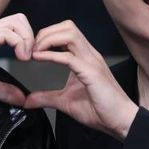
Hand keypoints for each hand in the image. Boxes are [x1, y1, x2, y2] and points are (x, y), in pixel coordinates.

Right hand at [0, 13, 32, 105]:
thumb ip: (5, 91)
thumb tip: (21, 99)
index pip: (16, 26)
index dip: (28, 39)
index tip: (29, 59)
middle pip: (19, 19)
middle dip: (31, 36)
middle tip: (30, 56)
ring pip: (16, 22)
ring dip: (27, 39)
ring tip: (25, 58)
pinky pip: (6, 33)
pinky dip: (19, 43)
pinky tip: (19, 58)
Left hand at [24, 20, 137, 140]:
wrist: (120, 122)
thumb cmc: (100, 110)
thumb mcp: (65, 102)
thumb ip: (47, 98)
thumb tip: (28, 100)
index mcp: (85, 58)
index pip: (66, 32)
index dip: (47, 35)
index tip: (33, 49)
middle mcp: (89, 55)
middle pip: (67, 27)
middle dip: (46, 33)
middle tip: (33, 48)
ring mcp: (92, 62)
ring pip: (70, 34)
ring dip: (49, 39)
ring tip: (36, 52)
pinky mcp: (92, 73)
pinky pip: (69, 57)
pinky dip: (52, 55)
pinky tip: (40, 59)